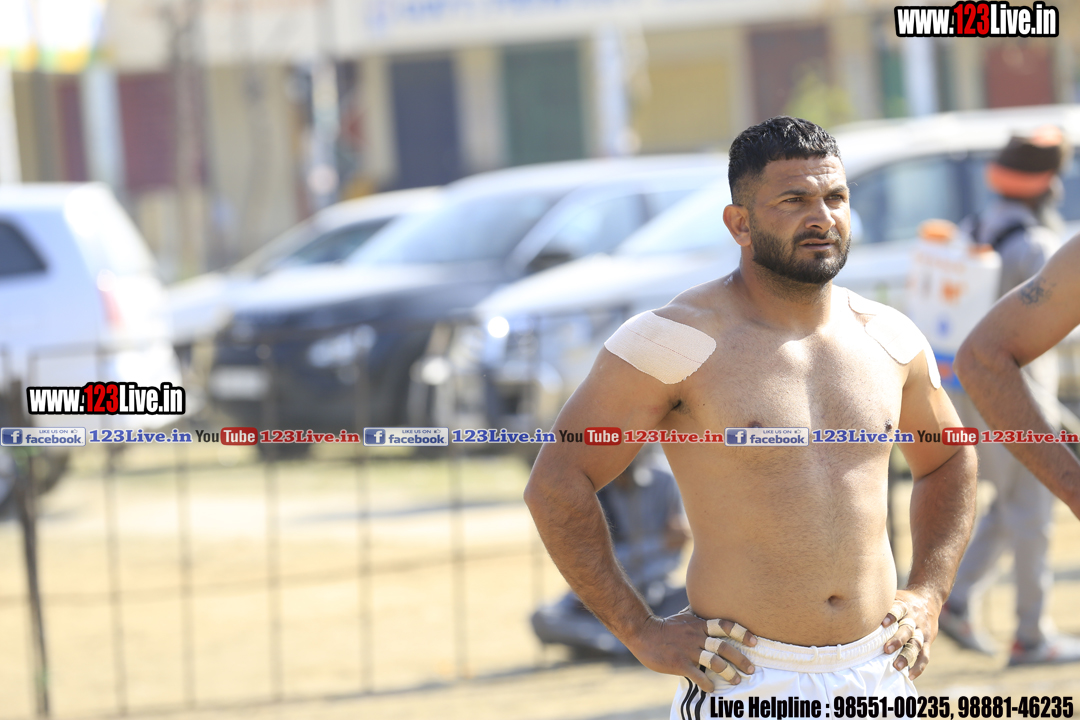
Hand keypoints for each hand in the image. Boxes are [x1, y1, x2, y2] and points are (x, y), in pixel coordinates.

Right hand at [625, 608, 757, 692]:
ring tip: (737, 680)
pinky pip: (698, 676)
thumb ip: (699, 615)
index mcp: (699, 625)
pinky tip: (712, 689)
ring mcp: (688, 650)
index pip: (725, 626)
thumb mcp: (684, 616)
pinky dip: (708, 684)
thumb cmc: (666, 626)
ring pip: (714, 662)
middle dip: (740, 658)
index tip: (754, 642)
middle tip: (751, 669)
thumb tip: (709, 606)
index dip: (741, 633)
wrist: (643, 633)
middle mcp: (696, 636)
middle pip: (724, 647)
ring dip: (729, 672)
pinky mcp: (679, 663)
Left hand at [881, 588, 939, 678]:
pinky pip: (925, 655)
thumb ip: (880, 603)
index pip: (899, 610)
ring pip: (916, 644)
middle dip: (897, 640)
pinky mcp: (927, 641)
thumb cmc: (902, 600)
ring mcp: (921, 631)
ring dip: (907, 656)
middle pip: (907, 629)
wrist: (928, 599)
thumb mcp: (893, 596)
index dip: (891, 616)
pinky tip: (910, 675)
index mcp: (904, 606)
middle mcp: (913, 619)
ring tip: (897, 666)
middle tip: (886, 649)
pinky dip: (918, 666)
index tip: (883, 624)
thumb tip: (853, 607)